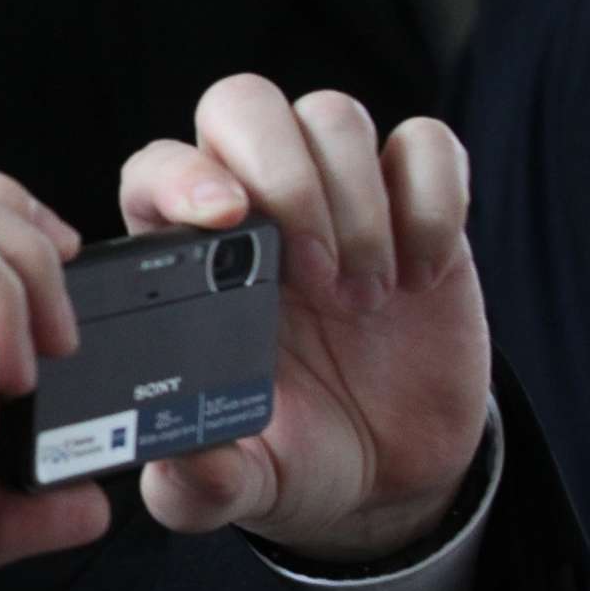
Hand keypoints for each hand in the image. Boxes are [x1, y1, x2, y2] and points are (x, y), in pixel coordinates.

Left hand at [119, 76, 489, 562]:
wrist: (390, 475)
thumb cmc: (291, 457)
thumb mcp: (237, 485)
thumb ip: (198, 481)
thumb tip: (182, 460)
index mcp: (185, 258)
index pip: (157, 168)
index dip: (182, 176)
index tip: (225, 221)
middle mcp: (254, 207)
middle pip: (242, 105)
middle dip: (282, 173)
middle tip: (313, 274)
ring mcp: (338, 199)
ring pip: (332, 116)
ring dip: (356, 202)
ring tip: (364, 297)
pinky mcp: (417, 207)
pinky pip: (426, 144)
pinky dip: (432, 199)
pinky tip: (421, 276)